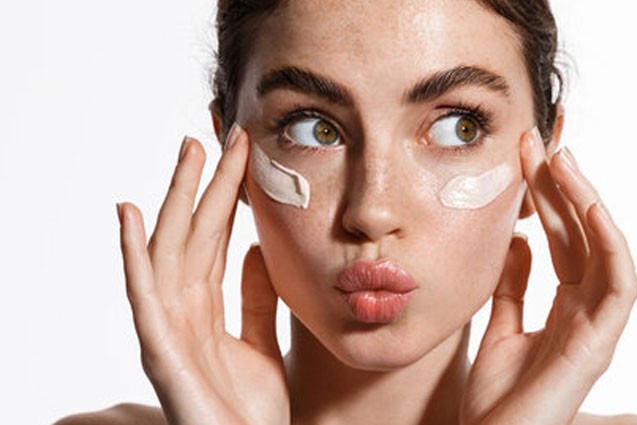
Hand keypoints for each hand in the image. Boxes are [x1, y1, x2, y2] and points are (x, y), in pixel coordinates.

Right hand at [116, 126, 289, 424]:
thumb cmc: (250, 412)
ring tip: (189, 152)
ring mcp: (166, 328)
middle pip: (193, 234)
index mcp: (205, 309)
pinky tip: (131, 215)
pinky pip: (144, 295)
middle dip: (205, 185)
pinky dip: (134, 253)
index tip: (244, 154)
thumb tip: (252, 252)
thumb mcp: (263, 343)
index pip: (215, 239)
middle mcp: (182, 311)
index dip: (227, 197)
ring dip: (176, 199)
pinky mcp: (159, 350)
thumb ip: (256, 300)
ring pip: (170, 250)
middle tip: (218, 135)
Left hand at [461, 128, 636, 424]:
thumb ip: (512, 286)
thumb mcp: (499, 328)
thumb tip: (516, 239)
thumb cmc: (496, 401)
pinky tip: (590, 207)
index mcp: (564, 307)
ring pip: (605, 250)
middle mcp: (586, 311)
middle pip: (580, 235)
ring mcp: (597, 327)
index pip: (562, 238)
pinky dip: (610, 243)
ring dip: (586, 202)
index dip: (546, 196)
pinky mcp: (601, 344)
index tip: (524, 154)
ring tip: (561, 160)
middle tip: (537, 141)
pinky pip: (619, 285)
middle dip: (561, 187)